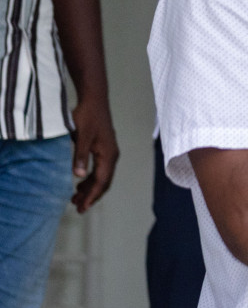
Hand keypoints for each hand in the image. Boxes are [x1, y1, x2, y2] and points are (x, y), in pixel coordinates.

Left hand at [69, 94, 116, 211]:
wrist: (94, 100)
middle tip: (78, 208)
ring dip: (90, 188)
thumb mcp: (81, 137)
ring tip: (75, 197)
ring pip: (102, 176)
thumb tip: (77, 176)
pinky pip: (99, 169)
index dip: (91, 196)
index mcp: (108, 155)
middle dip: (91, 196)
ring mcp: (109, 152)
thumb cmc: (87, 116)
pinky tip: (80, 181)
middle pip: (104, 182)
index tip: (81, 207)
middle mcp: (112, 156)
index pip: (101, 182)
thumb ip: (80, 156)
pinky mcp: (103, 148)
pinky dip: (91, 178)